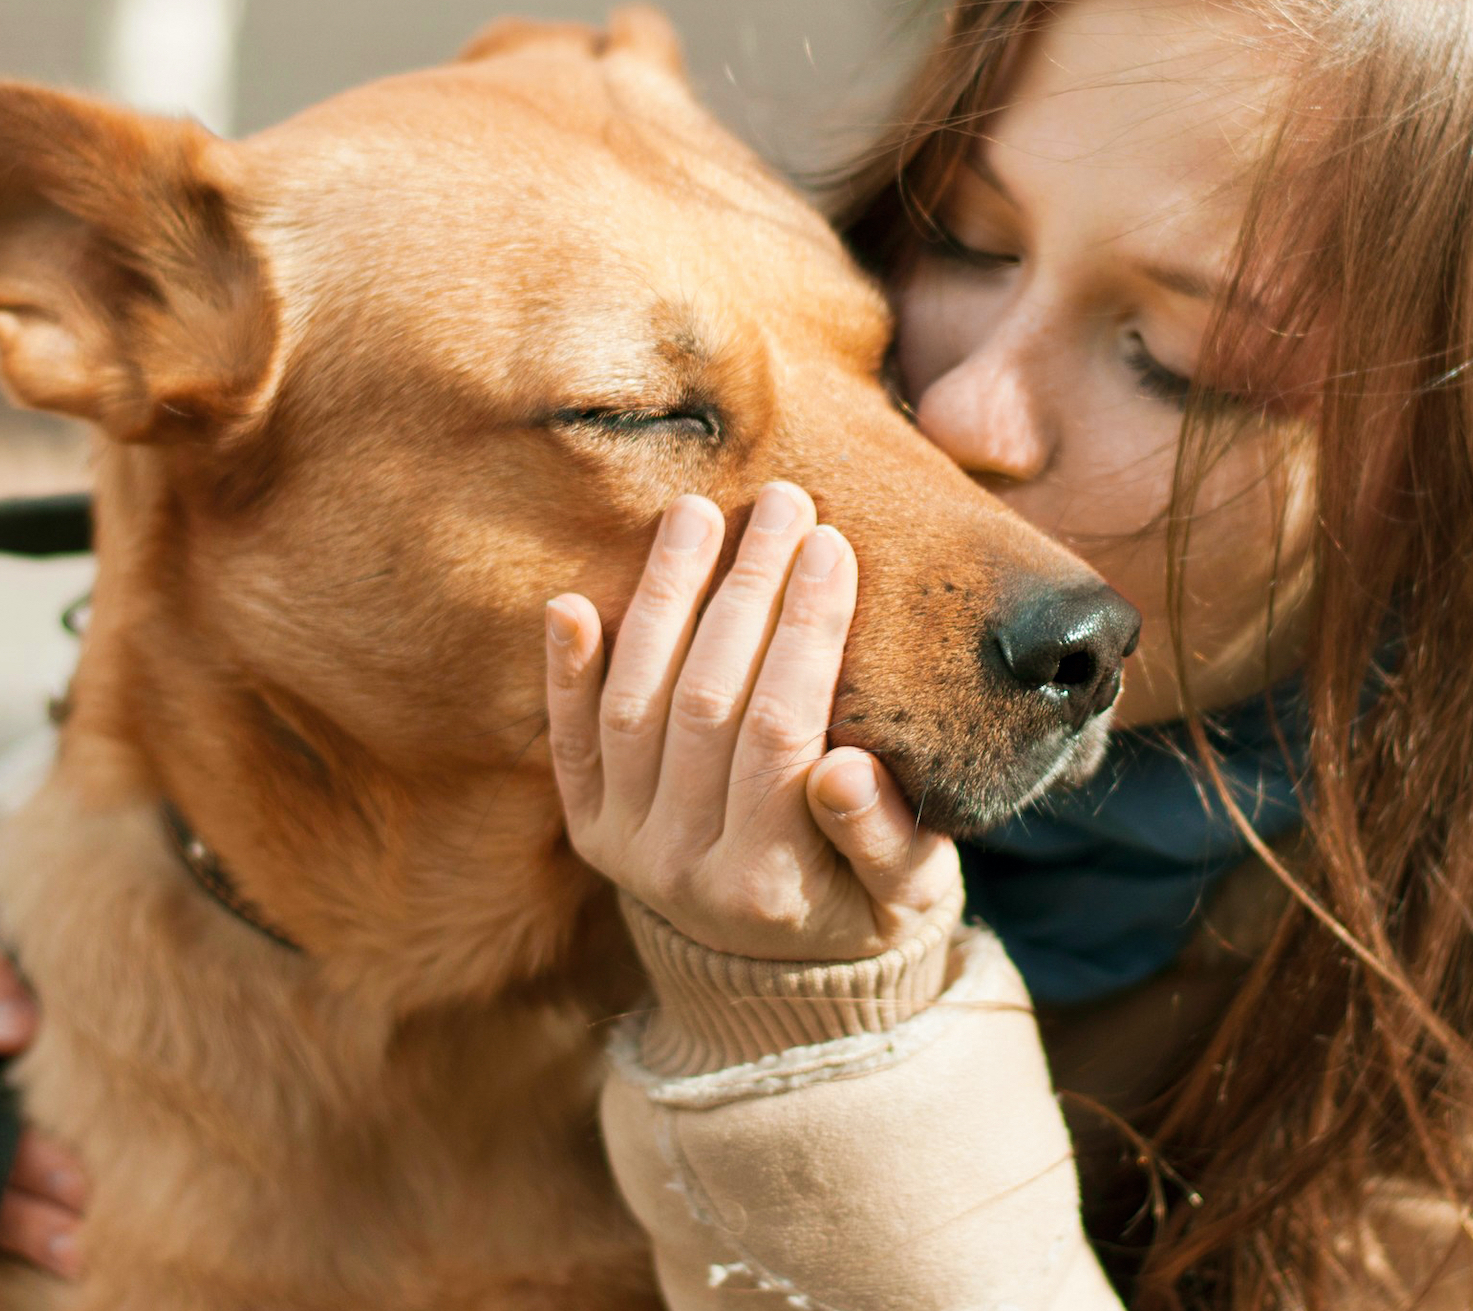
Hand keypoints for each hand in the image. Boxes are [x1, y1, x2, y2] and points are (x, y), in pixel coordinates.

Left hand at [545, 483, 959, 962]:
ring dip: (664, 601)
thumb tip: (842, 771)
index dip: (806, 635)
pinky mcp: (587, 824)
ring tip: (697, 513)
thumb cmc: (867, 905)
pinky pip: (570, 742)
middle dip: (748, 593)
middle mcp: (678, 868)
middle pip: (706, 705)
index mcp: (767, 885)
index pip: (781, 733)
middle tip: (782, 503)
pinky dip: (565, 673)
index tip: (833, 546)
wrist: (782, 969)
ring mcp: (621, 845)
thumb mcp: (908, 889)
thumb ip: (882, 836)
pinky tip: (571, 602)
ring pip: (634, 706)